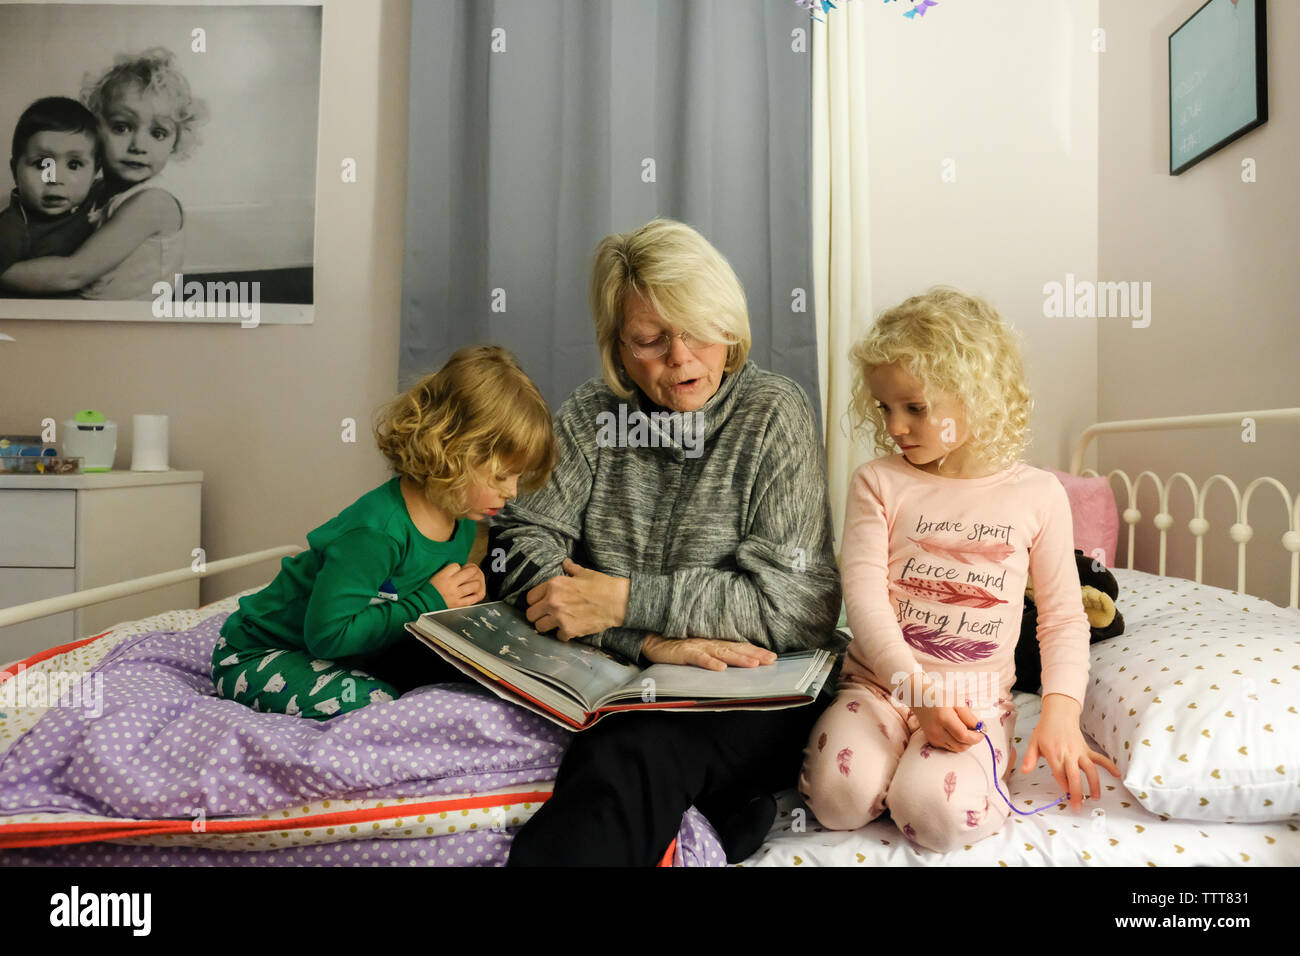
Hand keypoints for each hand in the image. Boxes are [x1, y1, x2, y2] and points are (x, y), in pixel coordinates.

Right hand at [431, 562, 485, 608]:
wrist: (422, 604)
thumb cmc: (428, 591)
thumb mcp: (435, 576)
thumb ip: (446, 572)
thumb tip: (458, 568)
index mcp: (443, 576)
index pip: (457, 566)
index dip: (458, 567)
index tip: (458, 569)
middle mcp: (450, 584)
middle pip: (469, 573)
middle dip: (473, 570)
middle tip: (473, 570)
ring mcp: (455, 594)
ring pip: (473, 585)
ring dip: (476, 582)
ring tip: (474, 582)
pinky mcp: (458, 604)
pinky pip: (472, 599)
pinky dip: (475, 595)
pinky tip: (474, 593)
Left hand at [524, 558, 629, 640]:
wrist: (617, 602)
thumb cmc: (602, 585)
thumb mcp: (584, 572)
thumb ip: (571, 568)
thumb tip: (565, 563)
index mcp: (554, 585)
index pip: (530, 597)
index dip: (535, 601)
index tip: (541, 603)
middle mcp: (553, 602)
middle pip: (530, 615)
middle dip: (537, 615)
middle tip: (545, 615)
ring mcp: (560, 617)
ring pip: (539, 627)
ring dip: (547, 626)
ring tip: (555, 623)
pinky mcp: (569, 630)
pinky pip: (558, 636)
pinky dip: (563, 634)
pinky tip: (570, 628)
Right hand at [640, 633, 776, 671]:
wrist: (650, 638)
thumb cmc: (675, 644)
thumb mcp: (698, 648)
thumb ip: (714, 653)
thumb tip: (732, 662)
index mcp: (714, 642)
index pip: (738, 646)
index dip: (755, 650)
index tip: (772, 657)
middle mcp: (709, 642)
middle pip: (735, 648)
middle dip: (754, 654)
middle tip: (770, 660)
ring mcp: (697, 646)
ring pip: (721, 653)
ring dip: (738, 658)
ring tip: (753, 664)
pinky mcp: (683, 651)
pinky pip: (698, 657)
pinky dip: (709, 662)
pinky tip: (720, 668)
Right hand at [907, 674, 982, 752]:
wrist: (919, 699)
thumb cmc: (939, 697)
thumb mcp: (957, 701)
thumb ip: (969, 716)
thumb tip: (980, 728)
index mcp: (943, 718)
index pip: (963, 736)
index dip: (976, 737)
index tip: (982, 731)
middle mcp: (937, 731)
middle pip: (961, 746)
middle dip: (972, 741)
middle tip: (976, 731)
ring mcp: (933, 738)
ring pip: (956, 749)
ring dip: (965, 743)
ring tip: (966, 730)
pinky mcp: (932, 741)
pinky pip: (950, 748)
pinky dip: (957, 743)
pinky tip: (956, 733)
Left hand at [1020, 693, 1120, 810]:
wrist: (1059, 714)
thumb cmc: (1045, 730)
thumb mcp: (1033, 743)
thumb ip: (1030, 758)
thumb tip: (1024, 771)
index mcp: (1054, 754)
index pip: (1060, 774)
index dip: (1064, 786)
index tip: (1066, 798)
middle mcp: (1069, 754)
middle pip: (1075, 776)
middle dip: (1077, 792)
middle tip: (1078, 806)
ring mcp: (1080, 752)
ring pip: (1090, 769)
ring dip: (1094, 784)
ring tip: (1095, 797)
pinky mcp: (1087, 750)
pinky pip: (1100, 758)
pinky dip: (1109, 766)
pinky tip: (1117, 775)